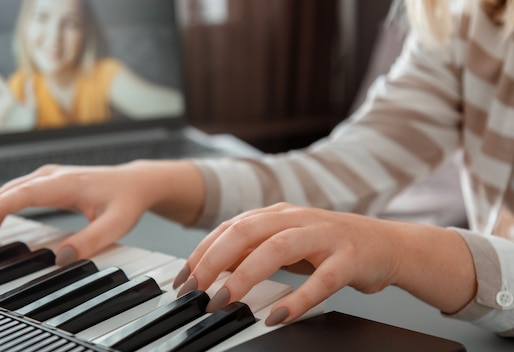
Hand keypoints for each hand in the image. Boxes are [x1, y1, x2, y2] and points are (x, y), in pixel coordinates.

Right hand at [0, 160, 204, 264]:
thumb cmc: (127, 200)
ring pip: (5, 195)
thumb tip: (61, 259)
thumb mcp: (116, 224)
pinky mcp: (45, 183)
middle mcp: (50, 176)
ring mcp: (46, 178)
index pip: (22, 194)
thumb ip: (90, 241)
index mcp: (64, 183)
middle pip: (5, 197)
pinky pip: (12, 195)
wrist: (136, 182)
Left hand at [173, 202, 475, 325]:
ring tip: (225, 300)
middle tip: (196, 290)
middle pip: (247, 231)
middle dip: (215, 260)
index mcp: (278, 213)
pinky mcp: (348, 259)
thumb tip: (213, 269)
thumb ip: (254, 250)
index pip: (231, 227)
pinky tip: (276, 316)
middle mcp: (297, 218)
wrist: (388, 245)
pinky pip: (320, 280)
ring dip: (246, 275)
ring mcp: (324, 236)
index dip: (202, 252)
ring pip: (278, 248)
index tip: (183, 279)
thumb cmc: (332, 245)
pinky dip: (296, 299)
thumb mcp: (287, 241)